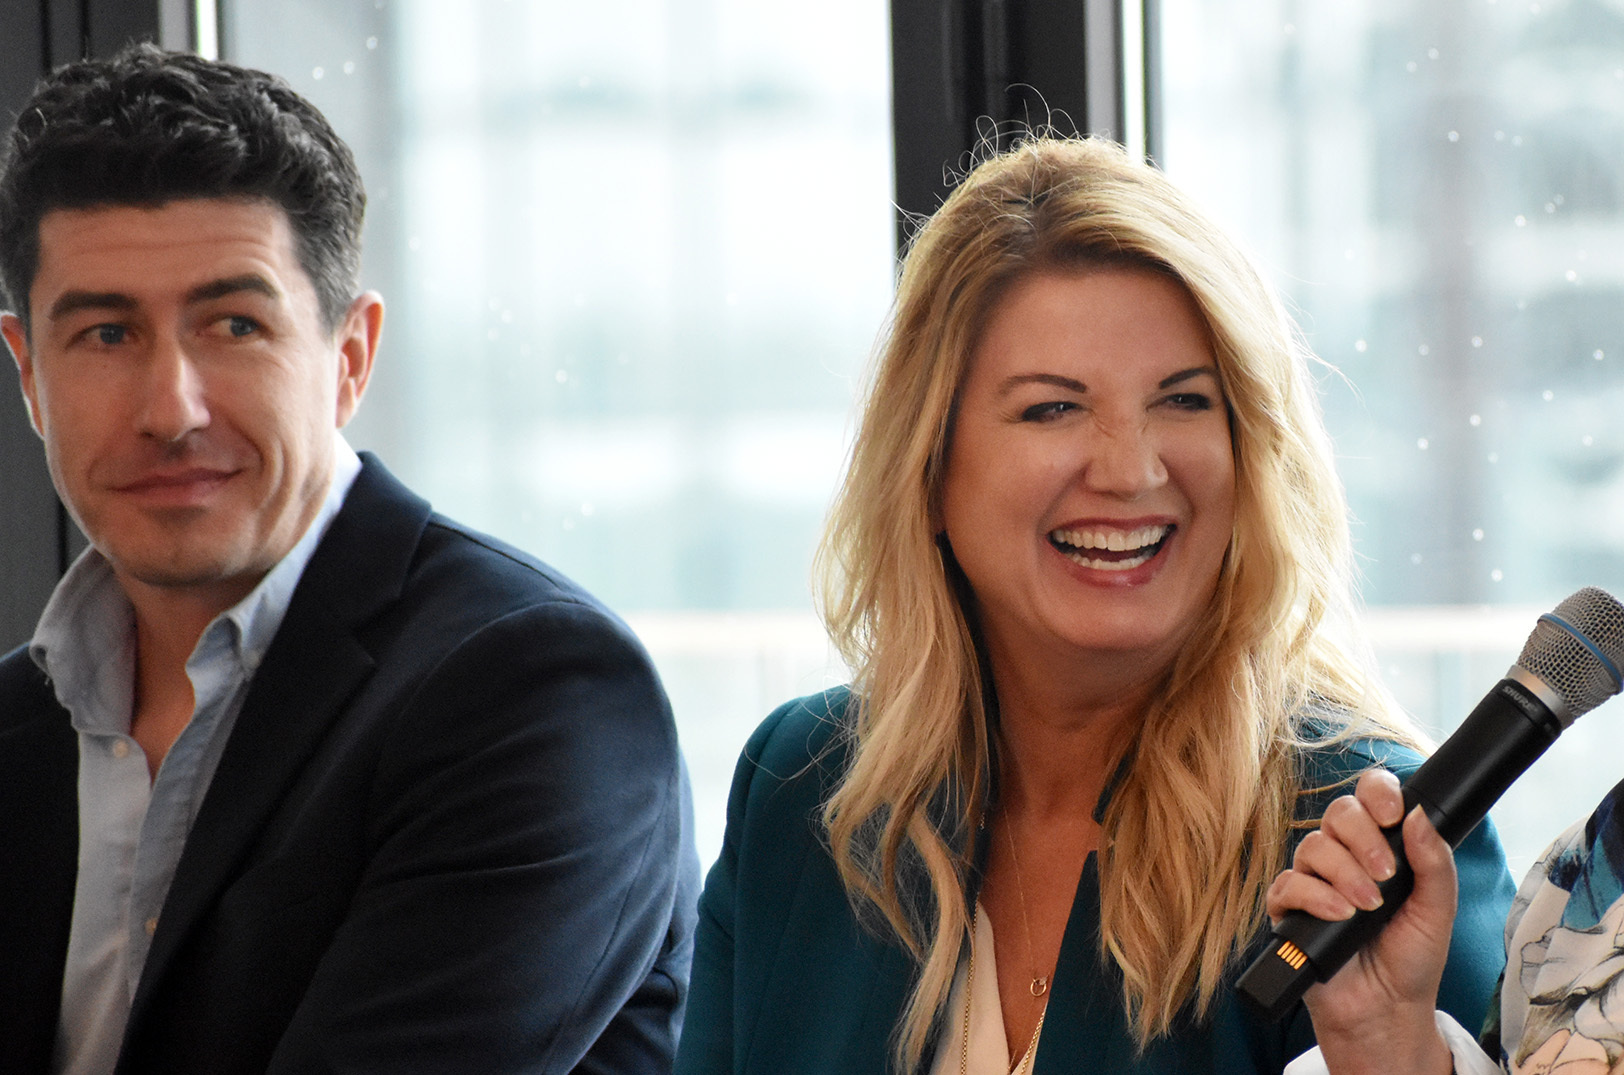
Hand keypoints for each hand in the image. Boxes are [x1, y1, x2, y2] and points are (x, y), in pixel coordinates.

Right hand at [1266, 769, 1456, 1074]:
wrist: (1386, 1008)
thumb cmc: (1412, 959)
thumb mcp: (1438, 910)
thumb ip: (1434, 862)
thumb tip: (1417, 815)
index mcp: (1380, 845)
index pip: (1370, 795)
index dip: (1377, 794)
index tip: (1392, 816)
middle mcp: (1344, 855)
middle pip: (1339, 812)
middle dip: (1363, 838)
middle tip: (1385, 875)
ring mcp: (1314, 879)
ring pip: (1313, 845)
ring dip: (1345, 874)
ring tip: (1367, 907)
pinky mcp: (1288, 907)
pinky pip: (1290, 883)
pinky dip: (1316, 897)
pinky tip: (1340, 916)